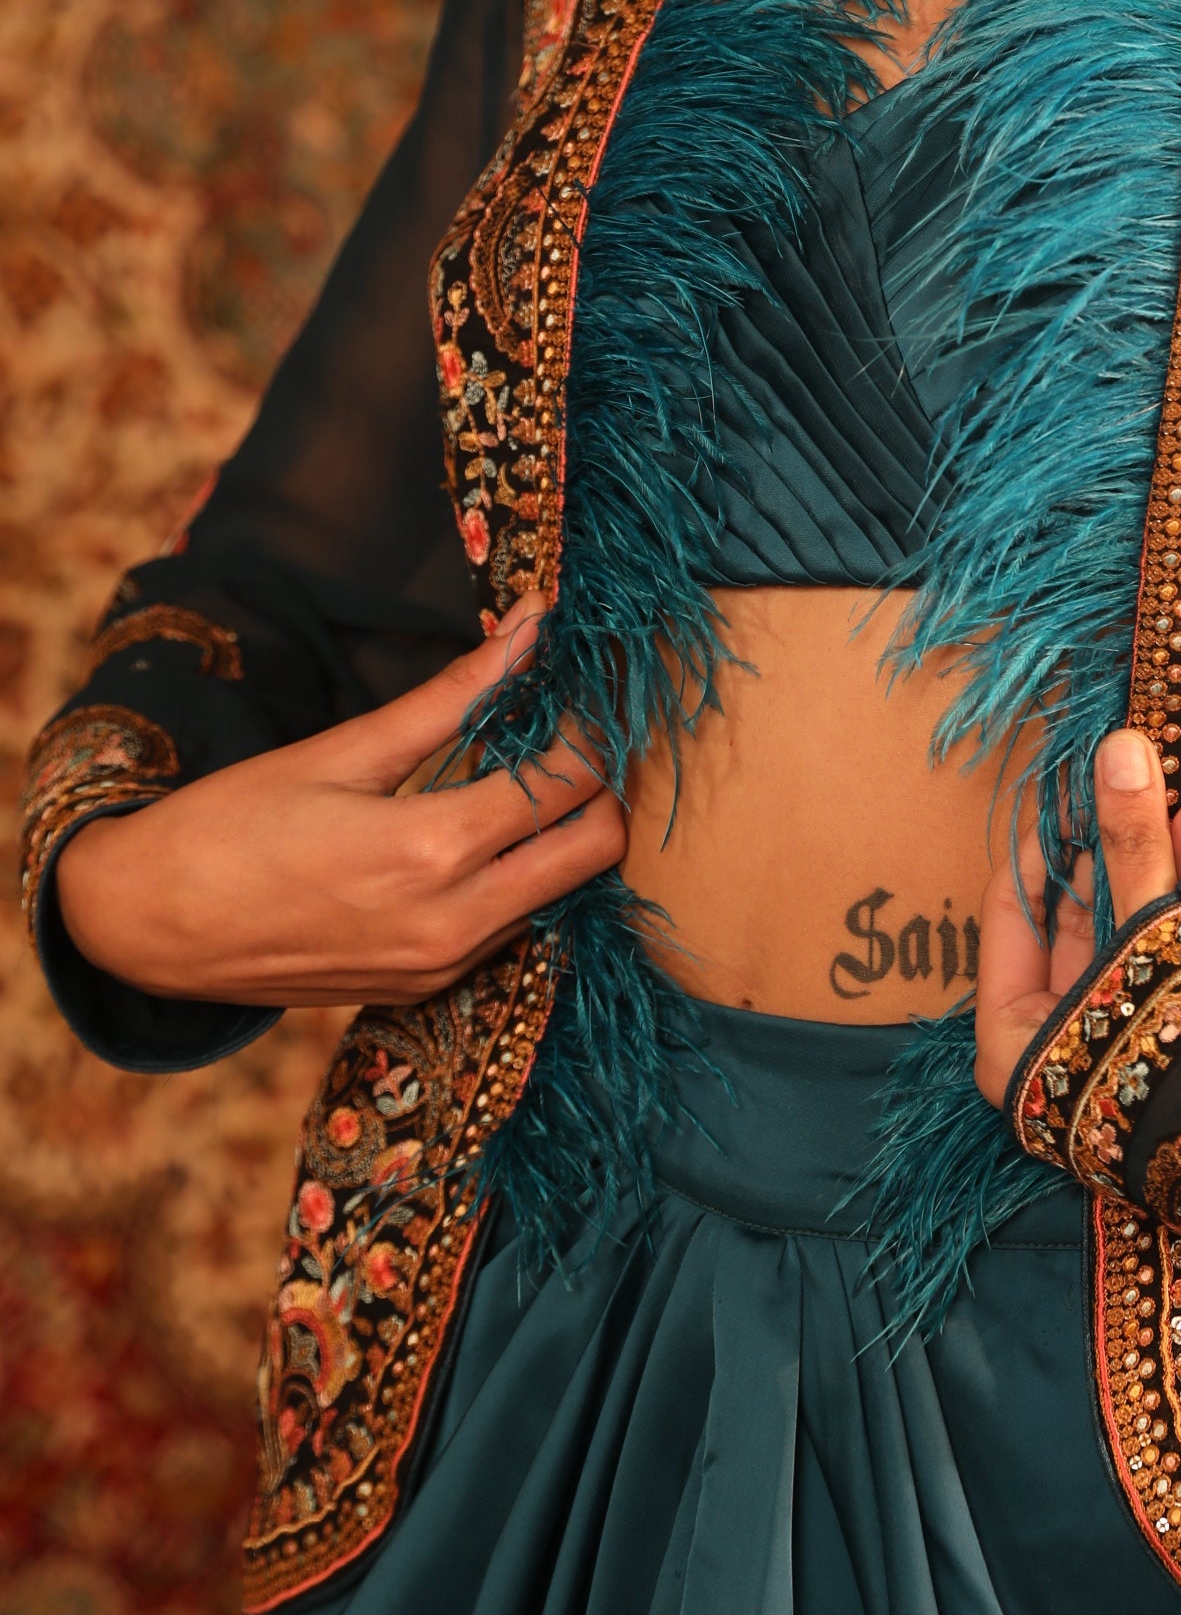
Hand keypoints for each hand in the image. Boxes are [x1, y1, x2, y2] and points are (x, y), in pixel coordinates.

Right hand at [52, 597, 626, 1009]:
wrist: (147, 928)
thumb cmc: (230, 825)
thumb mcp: (343, 749)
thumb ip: (453, 694)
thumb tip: (534, 624)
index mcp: (431, 852)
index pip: (572, 783)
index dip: (591, 725)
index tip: (582, 686)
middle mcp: (452, 924)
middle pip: (596, 850)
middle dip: (600, 785)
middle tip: (565, 731)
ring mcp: (441, 968)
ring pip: (562, 895)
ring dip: (563, 834)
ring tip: (520, 773)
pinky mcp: (425, 990)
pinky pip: (513, 930)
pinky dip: (520, 879)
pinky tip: (479, 835)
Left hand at [973, 727, 1180, 1105]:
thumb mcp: (1150, 933)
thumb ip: (1131, 844)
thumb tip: (1117, 745)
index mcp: (1013, 1038)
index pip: (1013, 907)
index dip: (1049, 836)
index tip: (1082, 777)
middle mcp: (1052, 1048)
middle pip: (1076, 920)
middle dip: (1122, 848)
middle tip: (1152, 787)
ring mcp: (1109, 1052)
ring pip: (1126, 937)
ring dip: (1163, 874)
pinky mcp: (1162, 1050)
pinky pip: (1161, 965)